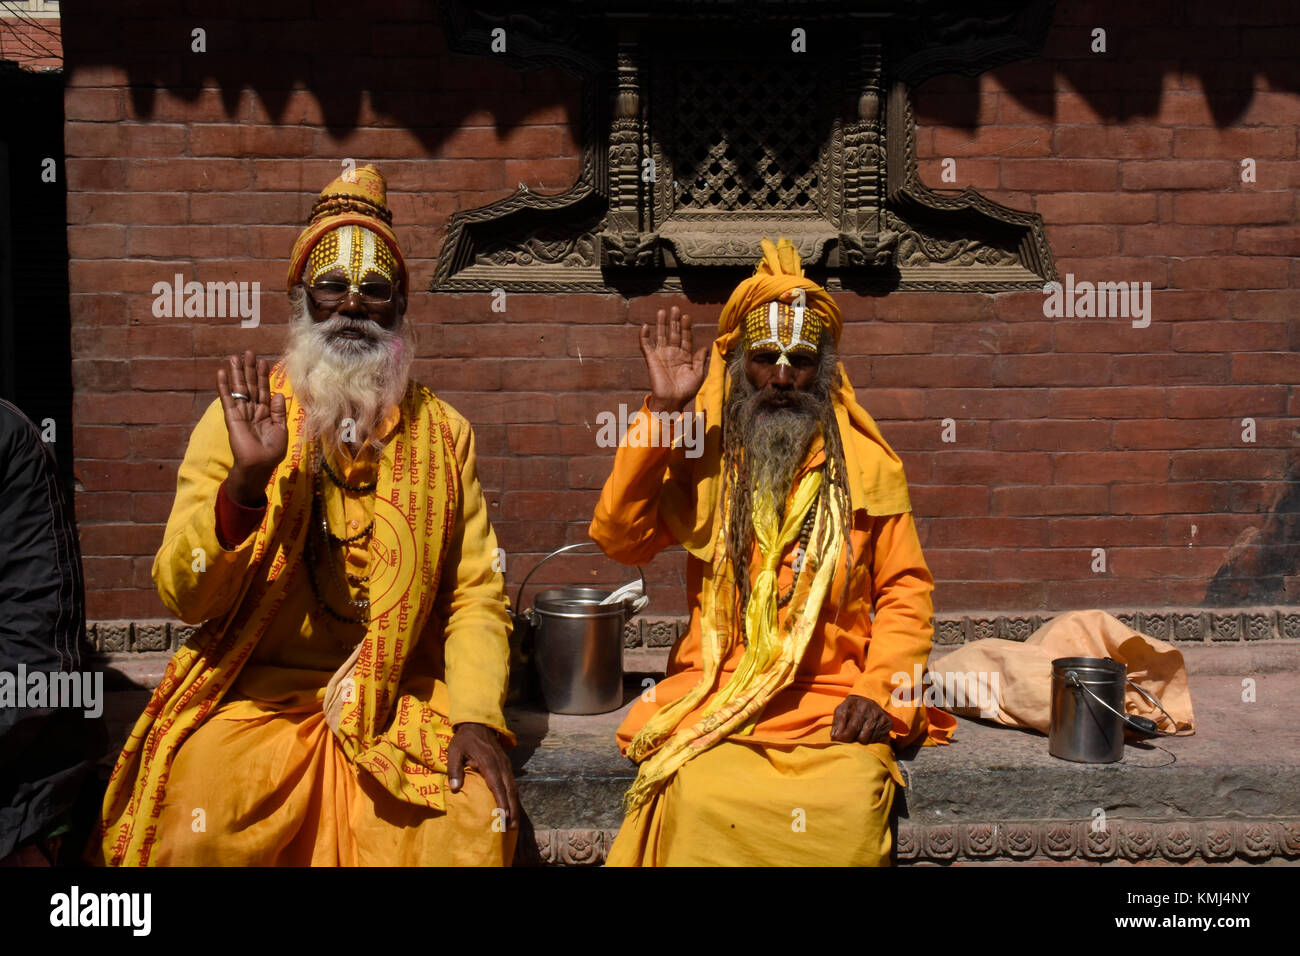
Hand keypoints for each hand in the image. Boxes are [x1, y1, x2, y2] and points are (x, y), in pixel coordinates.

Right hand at [217, 349, 287, 504]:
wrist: (258, 465)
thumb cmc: (272, 452)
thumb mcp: (281, 429)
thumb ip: (279, 411)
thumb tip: (279, 394)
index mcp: (266, 413)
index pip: (264, 390)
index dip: (263, 376)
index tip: (262, 361)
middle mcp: (253, 410)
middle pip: (251, 385)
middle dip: (249, 369)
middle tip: (247, 352)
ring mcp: (241, 412)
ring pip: (239, 388)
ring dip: (236, 373)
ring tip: (234, 357)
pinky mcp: (231, 416)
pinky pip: (227, 398)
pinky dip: (224, 386)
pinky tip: (221, 373)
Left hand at [448, 722, 520, 830]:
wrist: (478, 723)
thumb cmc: (464, 739)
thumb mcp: (454, 751)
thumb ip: (454, 769)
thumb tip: (454, 789)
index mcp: (489, 763)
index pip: (497, 786)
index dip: (501, 803)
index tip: (503, 817)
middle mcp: (501, 766)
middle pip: (510, 791)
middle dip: (512, 810)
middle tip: (511, 827)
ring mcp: (506, 765)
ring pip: (513, 788)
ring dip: (515, 806)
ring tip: (514, 823)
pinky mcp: (506, 765)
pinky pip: (512, 784)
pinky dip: (513, 798)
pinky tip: (512, 808)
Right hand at [639, 306, 708, 413]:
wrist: (672, 401)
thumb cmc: (686, 391)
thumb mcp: (698, 375)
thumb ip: (700, 360)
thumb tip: (705, 347)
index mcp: (685, 356)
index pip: (686, 338)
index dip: (686, 327)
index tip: (687, 316)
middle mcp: (673, 353)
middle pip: (673, 333)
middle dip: (674, 321)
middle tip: (675, 308)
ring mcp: (662, 355)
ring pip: (661, 335)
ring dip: (661, 323)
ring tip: (662, 311)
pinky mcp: (651, 359)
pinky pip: (646, 345)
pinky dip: (644, 336)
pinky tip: (646, 326)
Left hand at [831, 694, 893, 745]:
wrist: (868, 700)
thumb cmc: (851, 708)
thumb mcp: (841, 710)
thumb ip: (837, 723)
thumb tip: (835, 737)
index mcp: (857, 704)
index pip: (851, 727)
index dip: (843, 737)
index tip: (838, 739)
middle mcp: (870, 709)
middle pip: (860, 736)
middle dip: (852, 739)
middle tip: (849, 738)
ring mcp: (880, 716)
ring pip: (868, 740)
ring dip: (861, 740)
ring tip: (859, 733)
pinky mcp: (888, 723)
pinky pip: (877, 740)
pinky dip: (871, 740)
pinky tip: (868, 733)